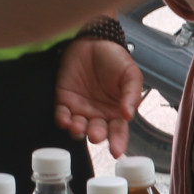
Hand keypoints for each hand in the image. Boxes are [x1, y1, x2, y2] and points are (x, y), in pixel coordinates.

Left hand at [55, 38, 140, 152]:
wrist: (93, 41)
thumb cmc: (114, 59)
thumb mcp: (130, 74)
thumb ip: (132, 94)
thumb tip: (129, 115)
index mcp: (116, 111)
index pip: (118, 132)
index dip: (117, 142)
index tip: (116, 152)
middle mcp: (98, 115)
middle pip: (97, 132)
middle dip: (96, 135)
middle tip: (95, 134)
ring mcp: (80, 109)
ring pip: (78, 127)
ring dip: (77, 130)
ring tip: (78, 127)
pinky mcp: (64, 101)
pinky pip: (61, 115)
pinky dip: (62, 119)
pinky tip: (65, 119)